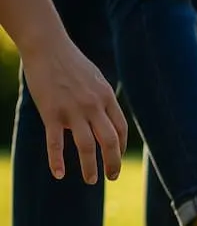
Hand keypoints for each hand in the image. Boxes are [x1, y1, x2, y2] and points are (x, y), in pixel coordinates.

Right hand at [21, 39, 127, 183]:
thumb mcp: (96, 80)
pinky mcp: (51, 113)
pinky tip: (59, 174)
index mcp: (106, 98)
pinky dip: (57, 160)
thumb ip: (104, 101)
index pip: (121, 130)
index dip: (121, 147)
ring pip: (87, 146)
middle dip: (113, 163)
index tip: (116, 156)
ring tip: (91, 180)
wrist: (46, 45)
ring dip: (90, 167)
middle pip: (110, 142)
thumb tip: (110, 121)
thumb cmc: (72, 63)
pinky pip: (55, 142)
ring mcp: (72, 110)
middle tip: (111, 177)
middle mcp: (93, 106)